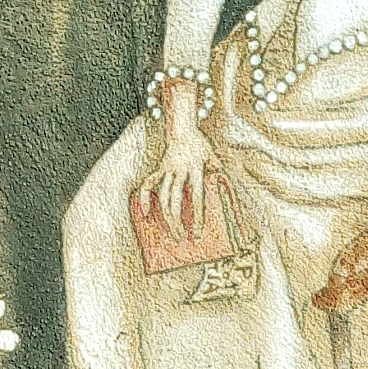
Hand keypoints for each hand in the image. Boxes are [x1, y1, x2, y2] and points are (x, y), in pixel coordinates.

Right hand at [141, 92, 220, 239]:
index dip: (197, 217)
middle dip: (179, 223)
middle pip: (176, 202)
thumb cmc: (200, 145)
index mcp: (195, 169)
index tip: (198, 234)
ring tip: (173, 233)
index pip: (197, 198)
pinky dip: (145, 198)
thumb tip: (221, 184)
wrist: (182, 129)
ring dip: (167, 217)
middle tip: (183, 239)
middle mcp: (180, 170)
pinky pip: (148, 185)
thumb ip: (216, 170)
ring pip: (163, 197)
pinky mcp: (159, 170)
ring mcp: (167, 170)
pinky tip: (145, 213)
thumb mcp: (213, 157)